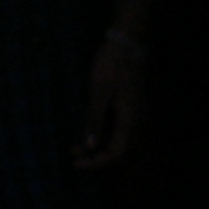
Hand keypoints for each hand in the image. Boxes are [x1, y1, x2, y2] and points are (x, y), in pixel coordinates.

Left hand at [76, 31, 147, 168]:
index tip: (76, 164)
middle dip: (96, 157)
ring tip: (75, 146)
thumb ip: (95, 121)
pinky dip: (102, 135)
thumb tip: (90, 147)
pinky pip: (117, 130)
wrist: (127, 44)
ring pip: (118, 141)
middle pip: (119, 152)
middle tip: (72, 153)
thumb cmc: (112, 66)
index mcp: (131, 121)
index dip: (97, 164)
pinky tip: (87, 132)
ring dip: (98, 147)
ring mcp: (134, 115)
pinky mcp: (129, 108)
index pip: (117, 155)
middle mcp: (136, 122)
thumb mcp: (98, 93)